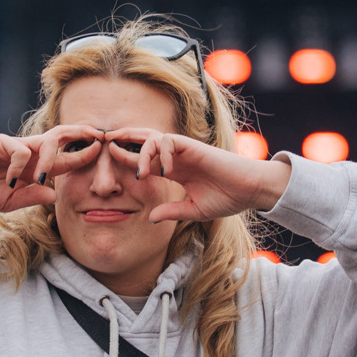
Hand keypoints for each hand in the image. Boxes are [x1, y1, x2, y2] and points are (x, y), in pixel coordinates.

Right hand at [0, 127, 103, 214]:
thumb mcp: (11, 201)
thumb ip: (32, 197)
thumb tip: (55, 195)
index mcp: (35, 167)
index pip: (64, 158)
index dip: (83, 154)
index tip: (101, 152)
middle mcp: (30, 153)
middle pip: (60, 137)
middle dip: (80, 135)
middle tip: (98, 136)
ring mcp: (16, 146)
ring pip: (45, 142)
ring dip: (51, 158)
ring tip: (45, 175)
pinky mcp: (1, 143)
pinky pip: (20, 151)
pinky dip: (20, 166)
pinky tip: (10, 182)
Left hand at [100, 126, 289, 224]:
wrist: (250, 191)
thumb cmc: (227, 199)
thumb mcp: (194, 210)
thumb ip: (171, 211)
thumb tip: (150, 218)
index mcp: (175, 170)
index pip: (145, 159)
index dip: (127, 159)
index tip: (110, 164)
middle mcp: (176, 157)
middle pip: (144, 141)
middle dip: (124, 140)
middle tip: (106, 145)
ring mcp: (184, 151)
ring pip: (153, 138)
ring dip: (141, 152)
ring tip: (139, 172)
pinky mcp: (194, 147)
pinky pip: (170, 141)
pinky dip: (163, 153)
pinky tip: (165, 171)